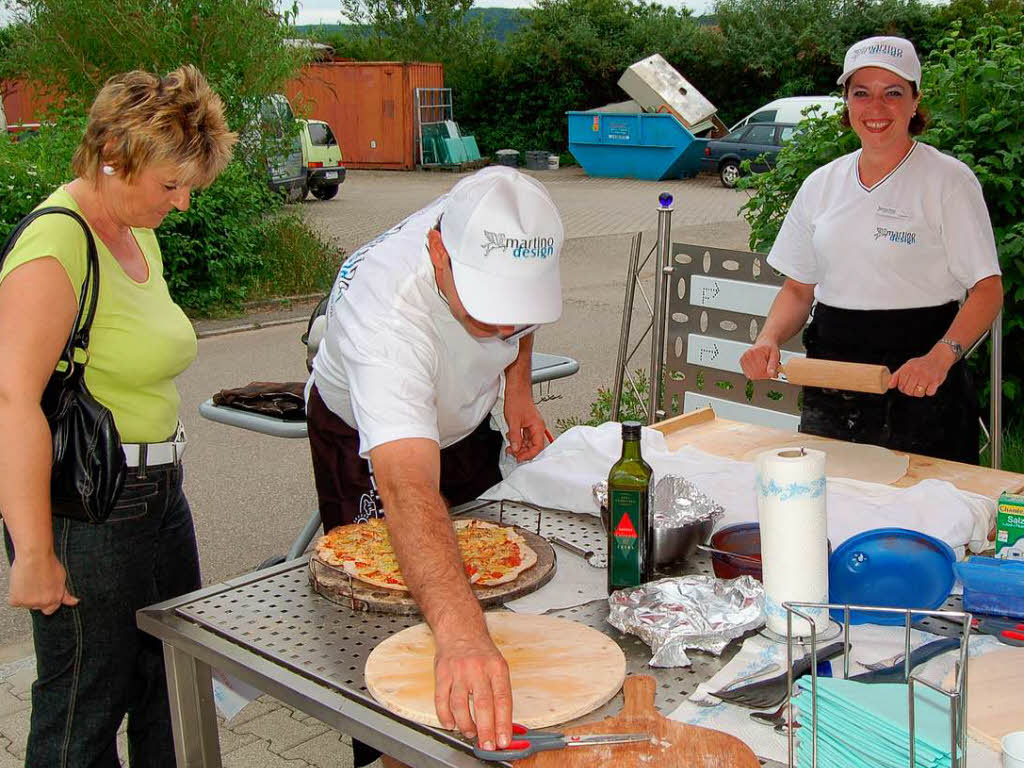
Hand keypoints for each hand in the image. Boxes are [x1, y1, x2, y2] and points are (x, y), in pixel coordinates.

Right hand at [8, 552, 77, 614]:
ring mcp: (30, 603)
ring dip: (25, 596)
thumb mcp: (62, 578)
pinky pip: (14, 602)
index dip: (47, 600)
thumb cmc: (48, 563)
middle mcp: (44, 602)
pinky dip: (15, 594)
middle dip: (36, 598)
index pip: (51, 608)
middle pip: (38, 606)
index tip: (44, 593)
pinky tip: (20, 584)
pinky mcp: (17, 600)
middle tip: (35, 585)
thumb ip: (65, 593)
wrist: (34, 556)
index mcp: (56, 598)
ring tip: (29, 581)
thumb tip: (74, 601)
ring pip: (26, 604)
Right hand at [434, 631, 512, 750]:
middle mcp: (478, 669)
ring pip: (460, 705)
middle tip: (487, 744)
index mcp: (496, 667)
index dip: (503, 722)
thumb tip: (504, 723)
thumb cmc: (481, 651)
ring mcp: (458, 671)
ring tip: (470, 733)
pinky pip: (441, 699)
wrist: (460, 630)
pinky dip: (445, 715)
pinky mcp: (442, 673)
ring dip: (465, 724)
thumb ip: (501, 693)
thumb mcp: (498, 666)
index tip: (504, 739)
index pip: (502, 699)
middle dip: (485, 729)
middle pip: (482, 704)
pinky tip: (450, 723)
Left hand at [504, 395, 545, 462]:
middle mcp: (537, 428)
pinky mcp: (527, 425)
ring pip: (528, 442)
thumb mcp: (514, 421)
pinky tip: (511, 439)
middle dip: (522, 451)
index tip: (519, 458)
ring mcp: (532, 426)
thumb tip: (515, 448)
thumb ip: (515, 437)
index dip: (528, 455)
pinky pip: (524, 437)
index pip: (538, 447)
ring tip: (510, 447)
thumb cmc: (518, 400)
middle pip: (533, 446)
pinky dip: (517, 440)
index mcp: (538, 427)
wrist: (516, 390)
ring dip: (519, 446)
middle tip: (512, 453)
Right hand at [740, 340, 780, 379]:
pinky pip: (749, 375)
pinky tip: (760, 367)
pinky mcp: (742, 363)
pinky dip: (756, 373)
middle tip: (771, 368)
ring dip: (761, 374)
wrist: (765, 342)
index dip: (769, 373)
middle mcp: (747, 355)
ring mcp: (743, 359)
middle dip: (765, 374)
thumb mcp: (775, 355)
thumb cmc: (770, 348)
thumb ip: (773, 365)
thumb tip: (771, 374)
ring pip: (752, 376)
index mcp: (754, 352)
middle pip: (756, 374)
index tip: (775, 370)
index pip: (761, 371)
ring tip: (765, 367)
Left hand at [888, 345, 955, 396]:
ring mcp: (926, 377)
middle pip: (908, 391)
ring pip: (918, 394)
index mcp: (908, 368)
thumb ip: (897, 376)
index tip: (907, 385)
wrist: (939, 358)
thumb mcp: (907, 366)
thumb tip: (889, 386)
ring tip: (922, 386)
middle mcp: (916, 372)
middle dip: (910, 391)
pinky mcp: (935, 381)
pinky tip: (929, 386)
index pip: (900, 386)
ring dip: (919, 392)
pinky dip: (929, 391)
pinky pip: (929, 393)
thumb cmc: (921, 364)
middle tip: (915, 386)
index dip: (903, 388)